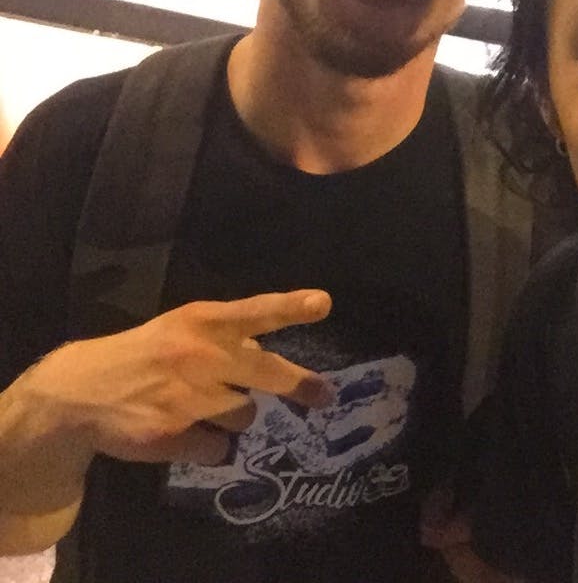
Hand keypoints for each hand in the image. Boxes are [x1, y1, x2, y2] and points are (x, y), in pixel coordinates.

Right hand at [19, 289, 333, 467]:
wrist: (79, 392)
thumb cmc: (147, 354)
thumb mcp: (182, 328)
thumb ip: (227, 337)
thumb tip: (275, 363)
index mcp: (202, 320)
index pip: (255, 311)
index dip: (290, 307)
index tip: (324, 302)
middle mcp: (199, 354)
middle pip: (267, 372)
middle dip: (299, 385)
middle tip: (324, 395)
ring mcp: (186, 396)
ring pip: (245, 415)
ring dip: (232, 417)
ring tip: (197, 407)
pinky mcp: (171, 435)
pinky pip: (217, 449)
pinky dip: (206, 446)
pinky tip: (180, 432)